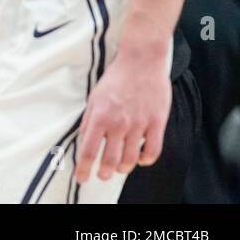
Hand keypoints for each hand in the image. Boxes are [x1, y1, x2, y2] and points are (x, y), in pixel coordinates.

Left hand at [75, 46, 170, 182]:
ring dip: (123, 168)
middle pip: (110, 159)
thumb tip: (84, 139)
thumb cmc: (115, 78)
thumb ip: (89, 120)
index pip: (88, 150)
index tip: (82, 178)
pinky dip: (145, 160)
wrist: (141, 61)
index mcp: (99, 117)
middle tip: (103, 175)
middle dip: (105, 172)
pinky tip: (140, 159)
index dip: (84, 168)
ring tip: (119, 168)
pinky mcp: (157, 122)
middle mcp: (118, 123)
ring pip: (130, 158)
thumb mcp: (94, 97)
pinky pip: (153, 150)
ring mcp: (139, 124)